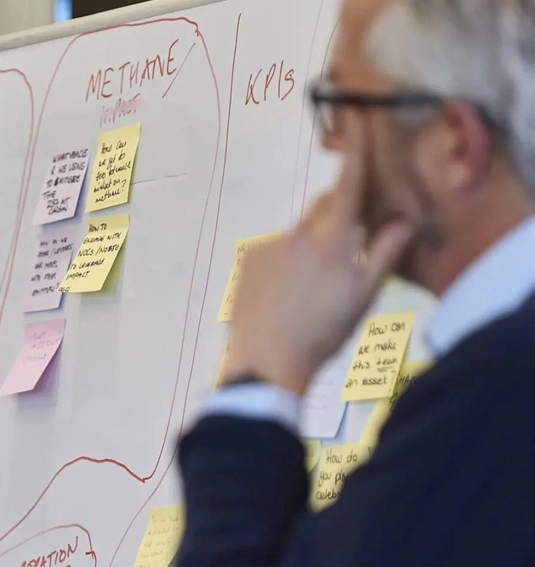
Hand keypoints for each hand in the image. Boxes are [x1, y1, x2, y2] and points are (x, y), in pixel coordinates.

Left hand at [221, 114, 413, 394]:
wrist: (266, 362)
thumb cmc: (323, 332)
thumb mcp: (364, 296)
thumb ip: (385, 252)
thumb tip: (405, 221)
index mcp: (332, 240)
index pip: (348, 184)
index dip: (355, 149)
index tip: (356, 114)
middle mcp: (298, 234)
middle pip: (324, 209)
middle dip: (337, 221)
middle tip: (344, 259)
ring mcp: (269, 246)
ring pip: (299, 235)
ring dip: (309, 249)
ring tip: (309, 293)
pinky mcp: (249, 261)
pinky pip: (274, 252)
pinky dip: (284, 264)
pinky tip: (285, 296)